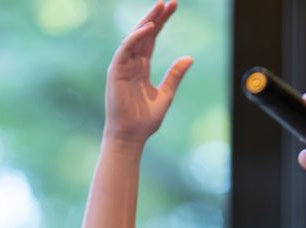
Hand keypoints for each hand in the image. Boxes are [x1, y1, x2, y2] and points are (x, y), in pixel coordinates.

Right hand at [104, 0, 193, 143]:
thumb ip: (175, 76)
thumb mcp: (165, 95)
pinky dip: (135, 38)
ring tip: (160, 6)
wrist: (131, 136)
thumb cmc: (145, 121)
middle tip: (169, 1)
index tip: (173, 7)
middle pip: (144, 34)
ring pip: (134, 37)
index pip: (151, 40)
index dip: (161, 23)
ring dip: (147, 21)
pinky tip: (149, 28)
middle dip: (156, 17)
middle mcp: (131, 65)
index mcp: (141, 69)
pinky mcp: (116, 72)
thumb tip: (189, 57)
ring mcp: (122, 67)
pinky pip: (125, 49)